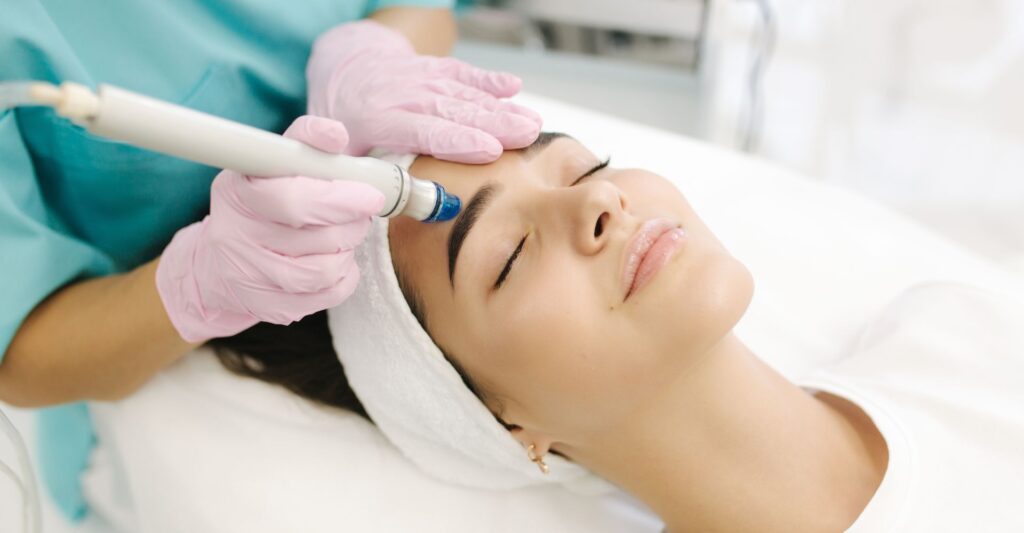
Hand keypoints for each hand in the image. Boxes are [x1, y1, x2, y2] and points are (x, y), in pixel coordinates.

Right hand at [156, 116, 383, 341]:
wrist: (215, 264)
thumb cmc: (259, 205)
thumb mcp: (270, 166)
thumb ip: (303, 145)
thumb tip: (334, 134)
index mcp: (238, 192)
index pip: (290, 198)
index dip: (337, 198)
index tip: (370, 196)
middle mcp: (236, 235)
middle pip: (317, 236)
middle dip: (354, 222)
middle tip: (363, 210)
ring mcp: (249, 275)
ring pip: (324, 270)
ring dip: (348, 250)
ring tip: (346, 236)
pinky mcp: (266, 306)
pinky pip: (327, 295)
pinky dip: (344, 277)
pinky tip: (337, 262)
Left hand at [307, 20, 541, 163]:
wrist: (344, 71)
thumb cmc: (343, 125)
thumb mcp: (337, 157)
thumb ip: (362, 180)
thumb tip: (386, 211)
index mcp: (375, 119)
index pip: (422, 131)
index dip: (456, 141)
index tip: (489, 151)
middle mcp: (400, 94)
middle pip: (451, 110)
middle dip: (492, 123)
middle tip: (526, 136)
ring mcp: (419, 78)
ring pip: (462, 91)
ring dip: (499, 107)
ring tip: (531, 123)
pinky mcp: (433, 69)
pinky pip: (462, 73)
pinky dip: (488, 79)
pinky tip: (513, 86)